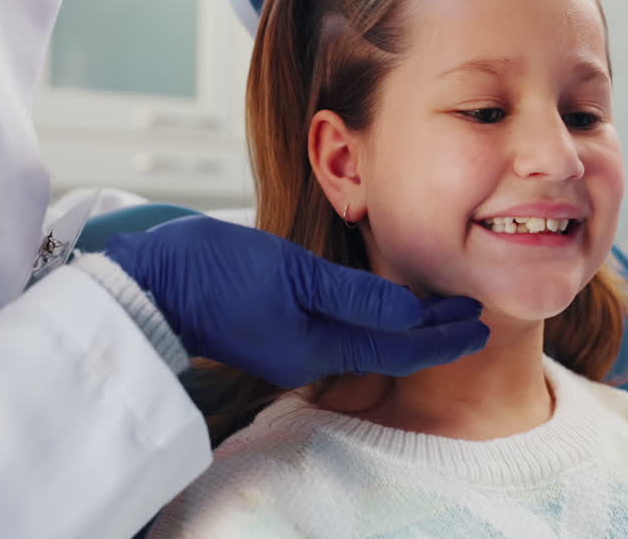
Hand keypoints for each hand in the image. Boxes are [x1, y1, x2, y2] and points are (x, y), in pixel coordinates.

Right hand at [104, 215, 488, 386]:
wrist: (147, 285)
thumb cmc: (211, 273)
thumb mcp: (292, 275)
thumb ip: (353, 295)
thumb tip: (409, 311)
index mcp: (319, 347)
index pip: (400, 349)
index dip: (444, 337)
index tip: (480, 323)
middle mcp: (310, 354)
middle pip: (389, 347)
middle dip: (434, 332)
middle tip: (475, 313)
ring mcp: (292, 343)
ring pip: (368, 338)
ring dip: (408, 324)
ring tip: (442, 307)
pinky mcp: (277, 327)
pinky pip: (343, 328)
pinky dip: (375, 316)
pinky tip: (384, 302)